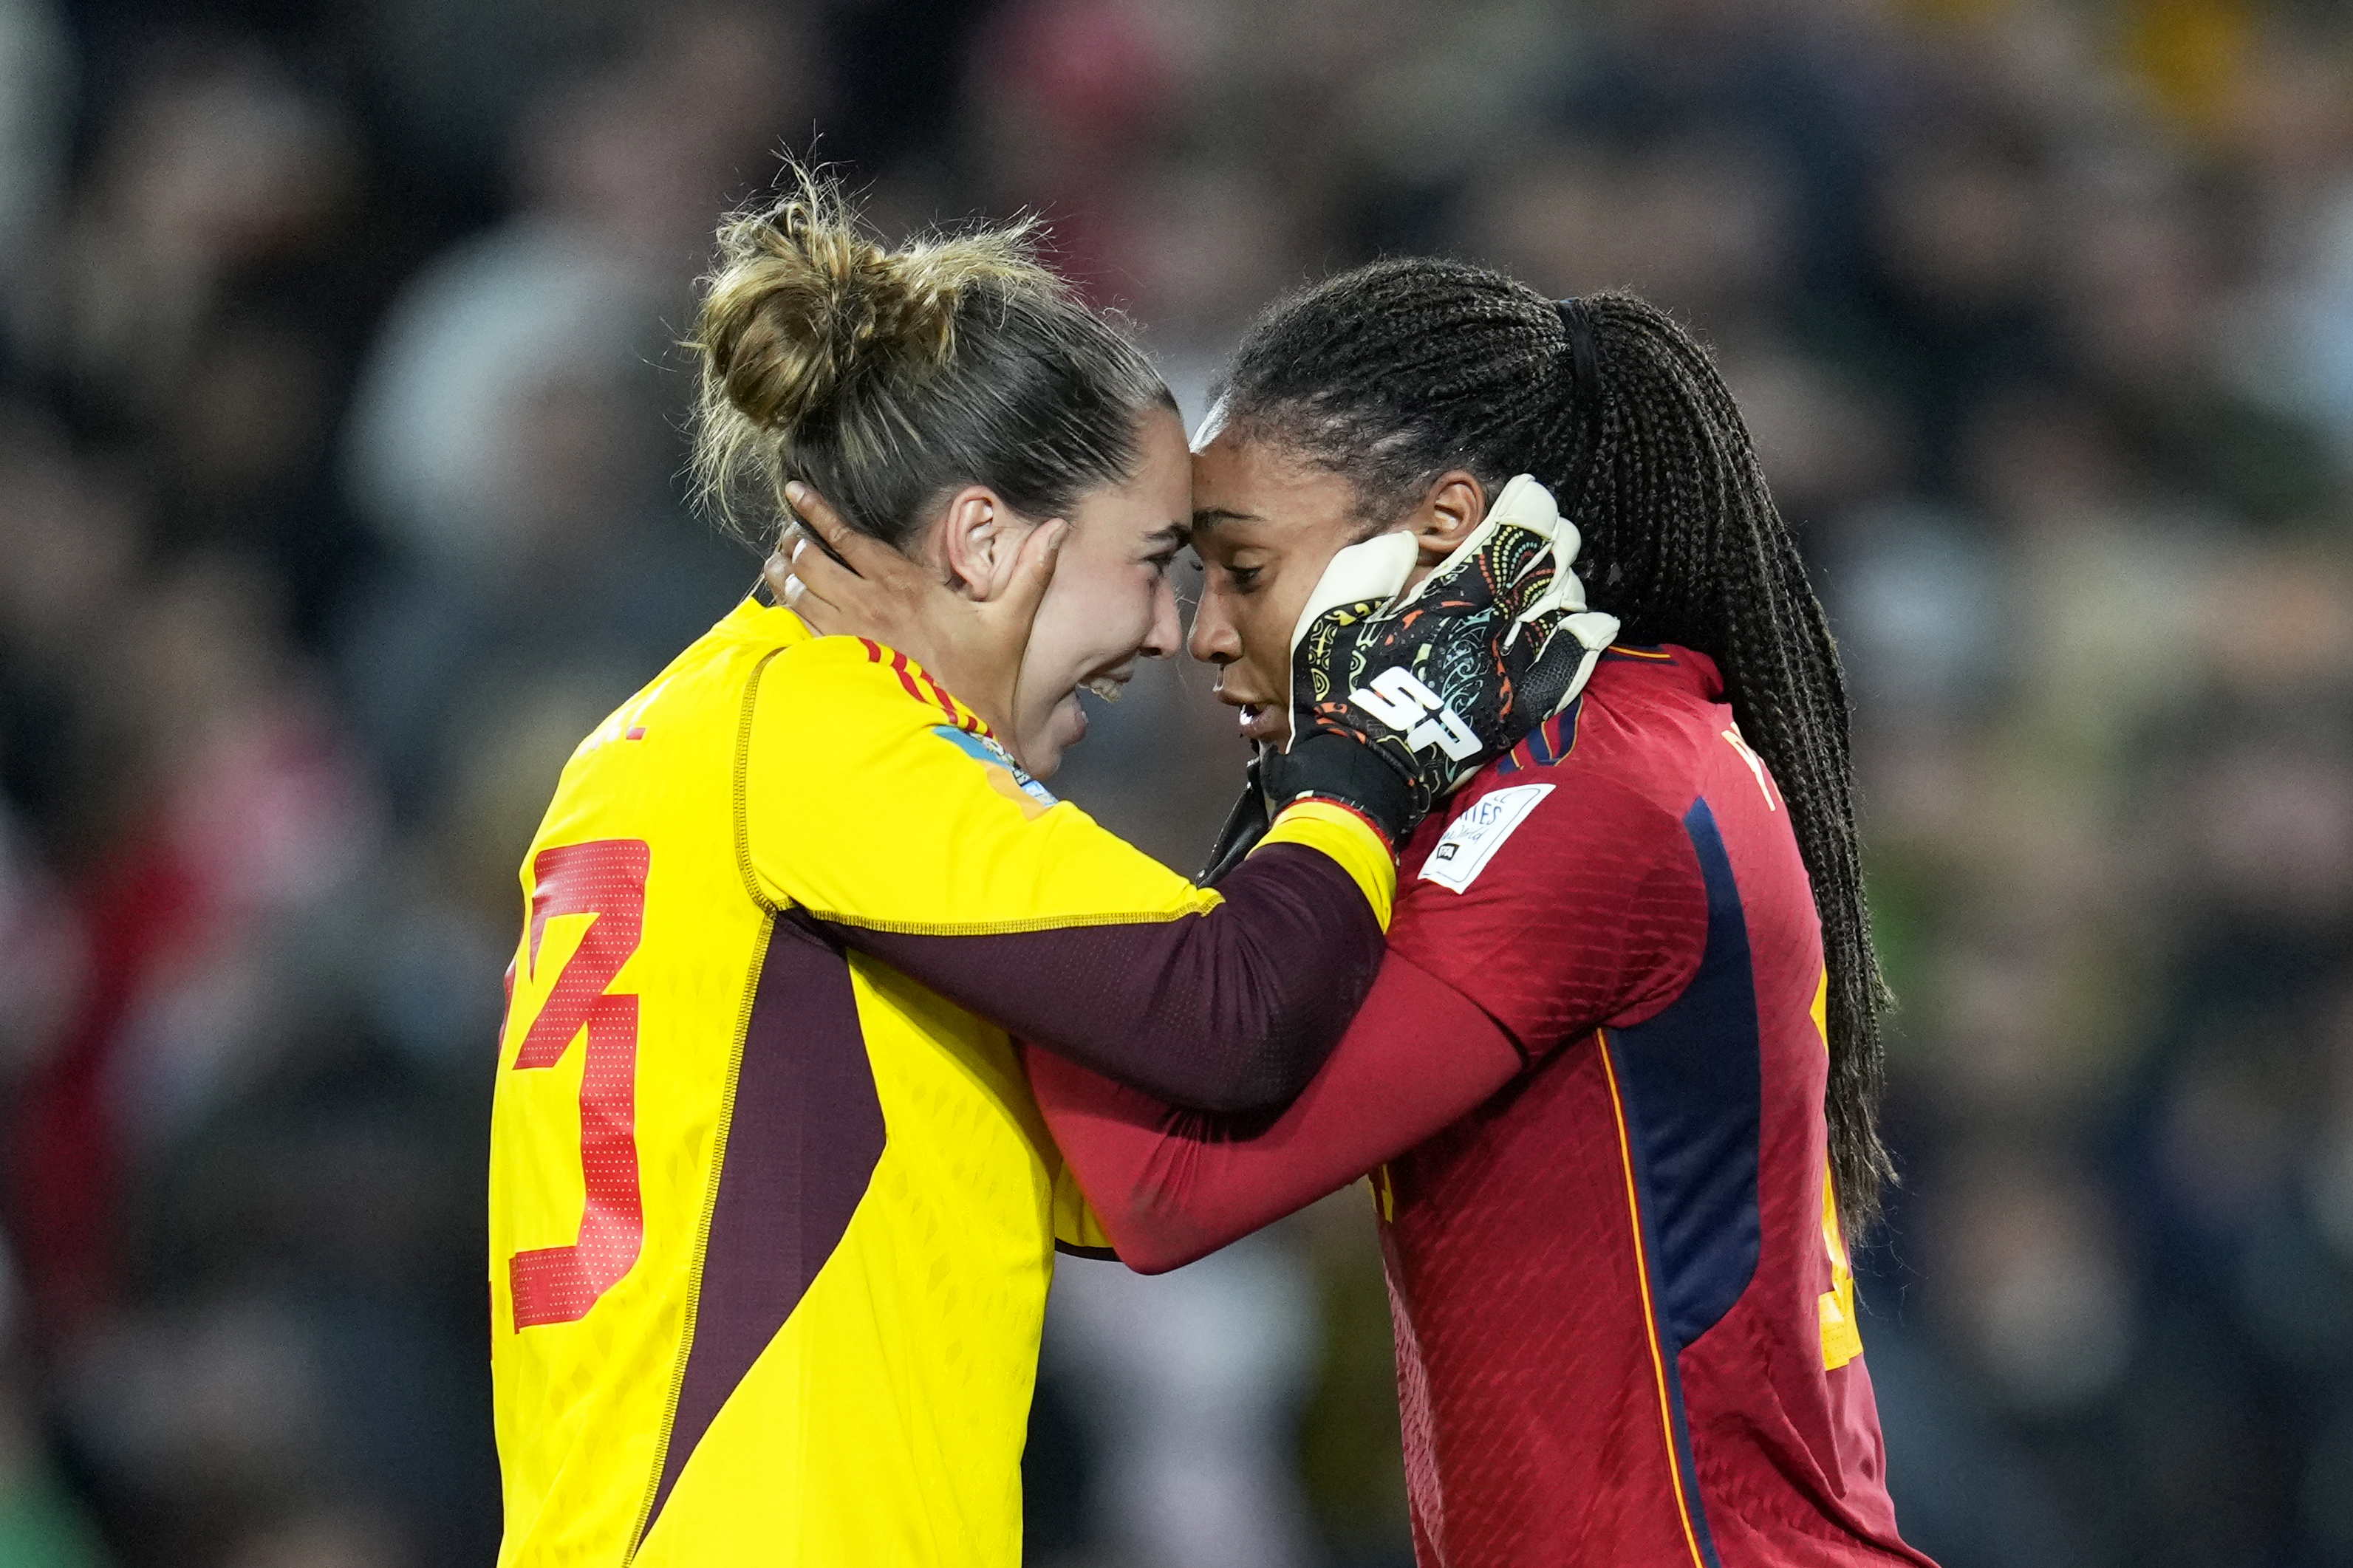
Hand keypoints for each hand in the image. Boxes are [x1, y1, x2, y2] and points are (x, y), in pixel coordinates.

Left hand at [763, 481, 1067, 758]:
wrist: (960, 735)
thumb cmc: (984, 681)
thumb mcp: (1012, 622)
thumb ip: (1032, 572)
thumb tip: (1059, 530)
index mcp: (904, 587)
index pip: (849, 539)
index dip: (817, 513)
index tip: (794, 493)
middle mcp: (868, 607)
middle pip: (812, 561)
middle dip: (794, 541)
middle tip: (786, 530)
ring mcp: (849, 638)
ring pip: (798, 594)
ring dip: (782, 574)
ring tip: (774, 560)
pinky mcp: (840, 665)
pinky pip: (801, 629)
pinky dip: (787, 610)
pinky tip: (783, 605)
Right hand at [1263, 474, 1619, 842]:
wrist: (1360, 775)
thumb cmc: (1338, 693)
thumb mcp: (1329, 618)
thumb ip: (1367, 568)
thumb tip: (1404, 541)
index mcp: (1446, 603)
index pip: (1507, 541)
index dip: (1528, 508)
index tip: (1531, 491)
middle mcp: (1490, 632)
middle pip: (1544, 570)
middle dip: (1554, 538)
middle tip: (1552, 524)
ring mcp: (1510, 674)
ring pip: (1562, 611)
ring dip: (1568, 580)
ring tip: (1563, 567)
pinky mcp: (1518, 712)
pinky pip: (1568, 670)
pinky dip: (1587, 641)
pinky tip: (1599, 621)